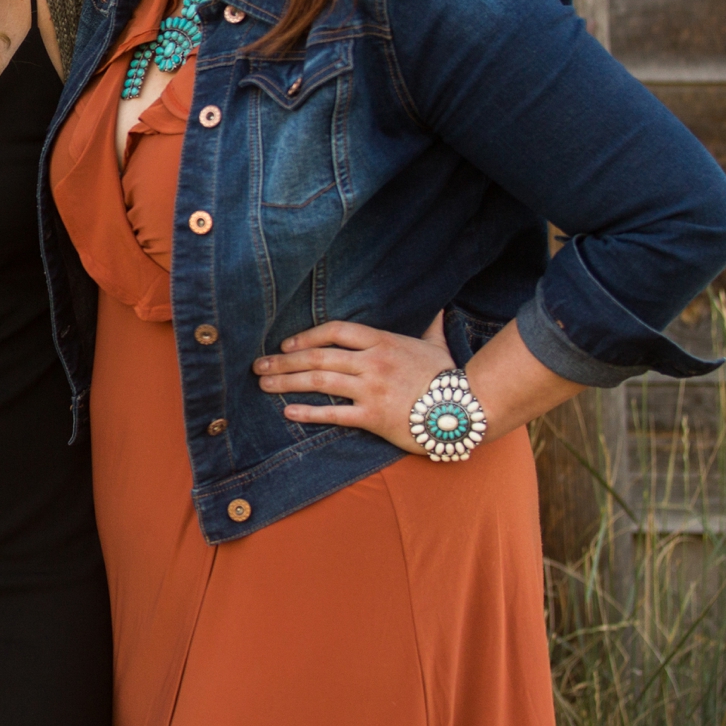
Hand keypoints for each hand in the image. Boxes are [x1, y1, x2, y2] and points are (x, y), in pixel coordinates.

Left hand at [251, 312, 456, 454]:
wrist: (466, 408)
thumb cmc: (449, 377)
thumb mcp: (437, 346)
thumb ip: (431, 326)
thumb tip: (441, 308)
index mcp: (382, 342)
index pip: (335, 331)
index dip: (306, 336)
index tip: (286, 345)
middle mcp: (372, 362)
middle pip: (318, 356)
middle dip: (284, 361)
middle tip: (259, 367)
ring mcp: (371, 389)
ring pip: (320, 381)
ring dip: (287, 383)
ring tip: (264, 385)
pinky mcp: (374, 417)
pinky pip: (334, 414)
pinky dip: (309, 412)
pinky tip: (289, 412)